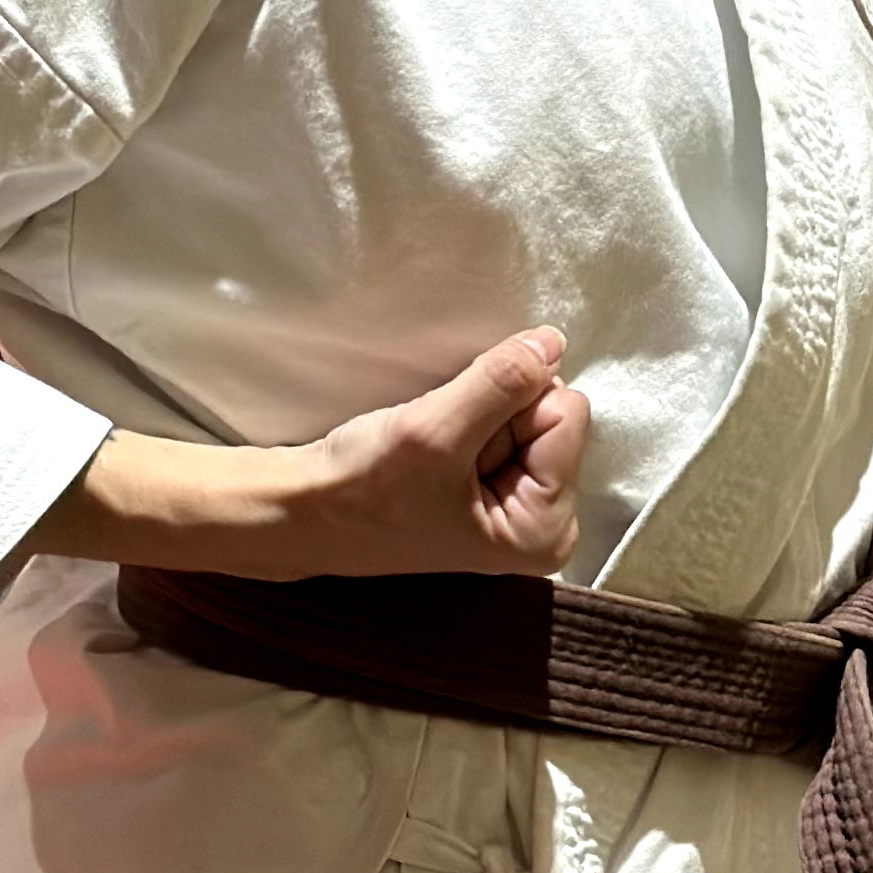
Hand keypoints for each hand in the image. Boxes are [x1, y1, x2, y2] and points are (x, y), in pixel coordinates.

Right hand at [287, 330, 591, 576]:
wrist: (304, 511)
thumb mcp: (434, 430)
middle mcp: (548, 525)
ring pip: (530, 412)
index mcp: (546, 532)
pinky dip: (472, 419)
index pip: (568, 415)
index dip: (512, 406)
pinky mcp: (498, 490)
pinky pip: (508, 424)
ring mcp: (523, 507)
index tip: (456, 438)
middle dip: (499, 412)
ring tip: (436, 447)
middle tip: (441, 444)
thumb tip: (554, 340)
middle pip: (555, 414)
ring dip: (480, 413)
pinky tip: (439, 445)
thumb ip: (502, 382)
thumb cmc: (363, 487)